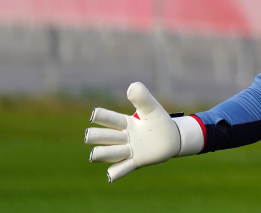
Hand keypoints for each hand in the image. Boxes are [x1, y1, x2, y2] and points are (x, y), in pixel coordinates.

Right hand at [84, 82, 203, 181]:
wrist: (172, 139)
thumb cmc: (159, 121)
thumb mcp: (152, 108)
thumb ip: (142, 97)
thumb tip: (132, 86)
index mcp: (126, 123)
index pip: (111, 119)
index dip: (103, 117)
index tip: (94, 114)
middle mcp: (123, 138)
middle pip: (105, 138)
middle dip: (98, 137)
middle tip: (89, 136)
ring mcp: (129, 151)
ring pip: (111, 153)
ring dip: (103, 154)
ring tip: (93, 154)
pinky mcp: (136, 162)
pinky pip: (123, 168)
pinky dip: (116, 172)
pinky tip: (109, 175)